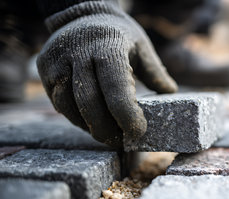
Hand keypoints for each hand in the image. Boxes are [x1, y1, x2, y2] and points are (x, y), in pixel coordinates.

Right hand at [37, 2, 176, 146]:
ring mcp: (58, 60)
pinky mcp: (45, 68)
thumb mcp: (142, 46)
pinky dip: (75, 118)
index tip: (138, 132)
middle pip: (90, 102)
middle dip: (107, 129)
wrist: (81, 14)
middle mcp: (79, 52)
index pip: (116, 88)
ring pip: (69, 105)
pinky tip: (90, 124)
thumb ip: (155, 71)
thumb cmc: (119, 34)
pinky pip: (58, 102)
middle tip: (122, 142)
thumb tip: (171, 92)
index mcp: (108, 46)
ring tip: (108, 136)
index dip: (126, 115)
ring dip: (89, 127)